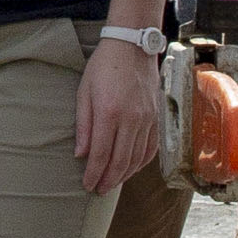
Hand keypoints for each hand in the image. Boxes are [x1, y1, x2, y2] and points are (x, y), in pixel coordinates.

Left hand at [74, 36, 158, 191]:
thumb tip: (81, 154)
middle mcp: (131, 119)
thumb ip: (83, 125)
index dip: (93, 173)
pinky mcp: (157, 117)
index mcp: (109, 112)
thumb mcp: (84, 92)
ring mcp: (147, 119)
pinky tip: (132, 169)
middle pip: (120, 161)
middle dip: (108, 180)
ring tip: (113, 183)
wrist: (133, 46)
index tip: (87, 185)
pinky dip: (141, 163)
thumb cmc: (104, 67)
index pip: (100, 153)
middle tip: (99, 191)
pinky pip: (151, 148)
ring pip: (137, 158)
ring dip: (125, 175)